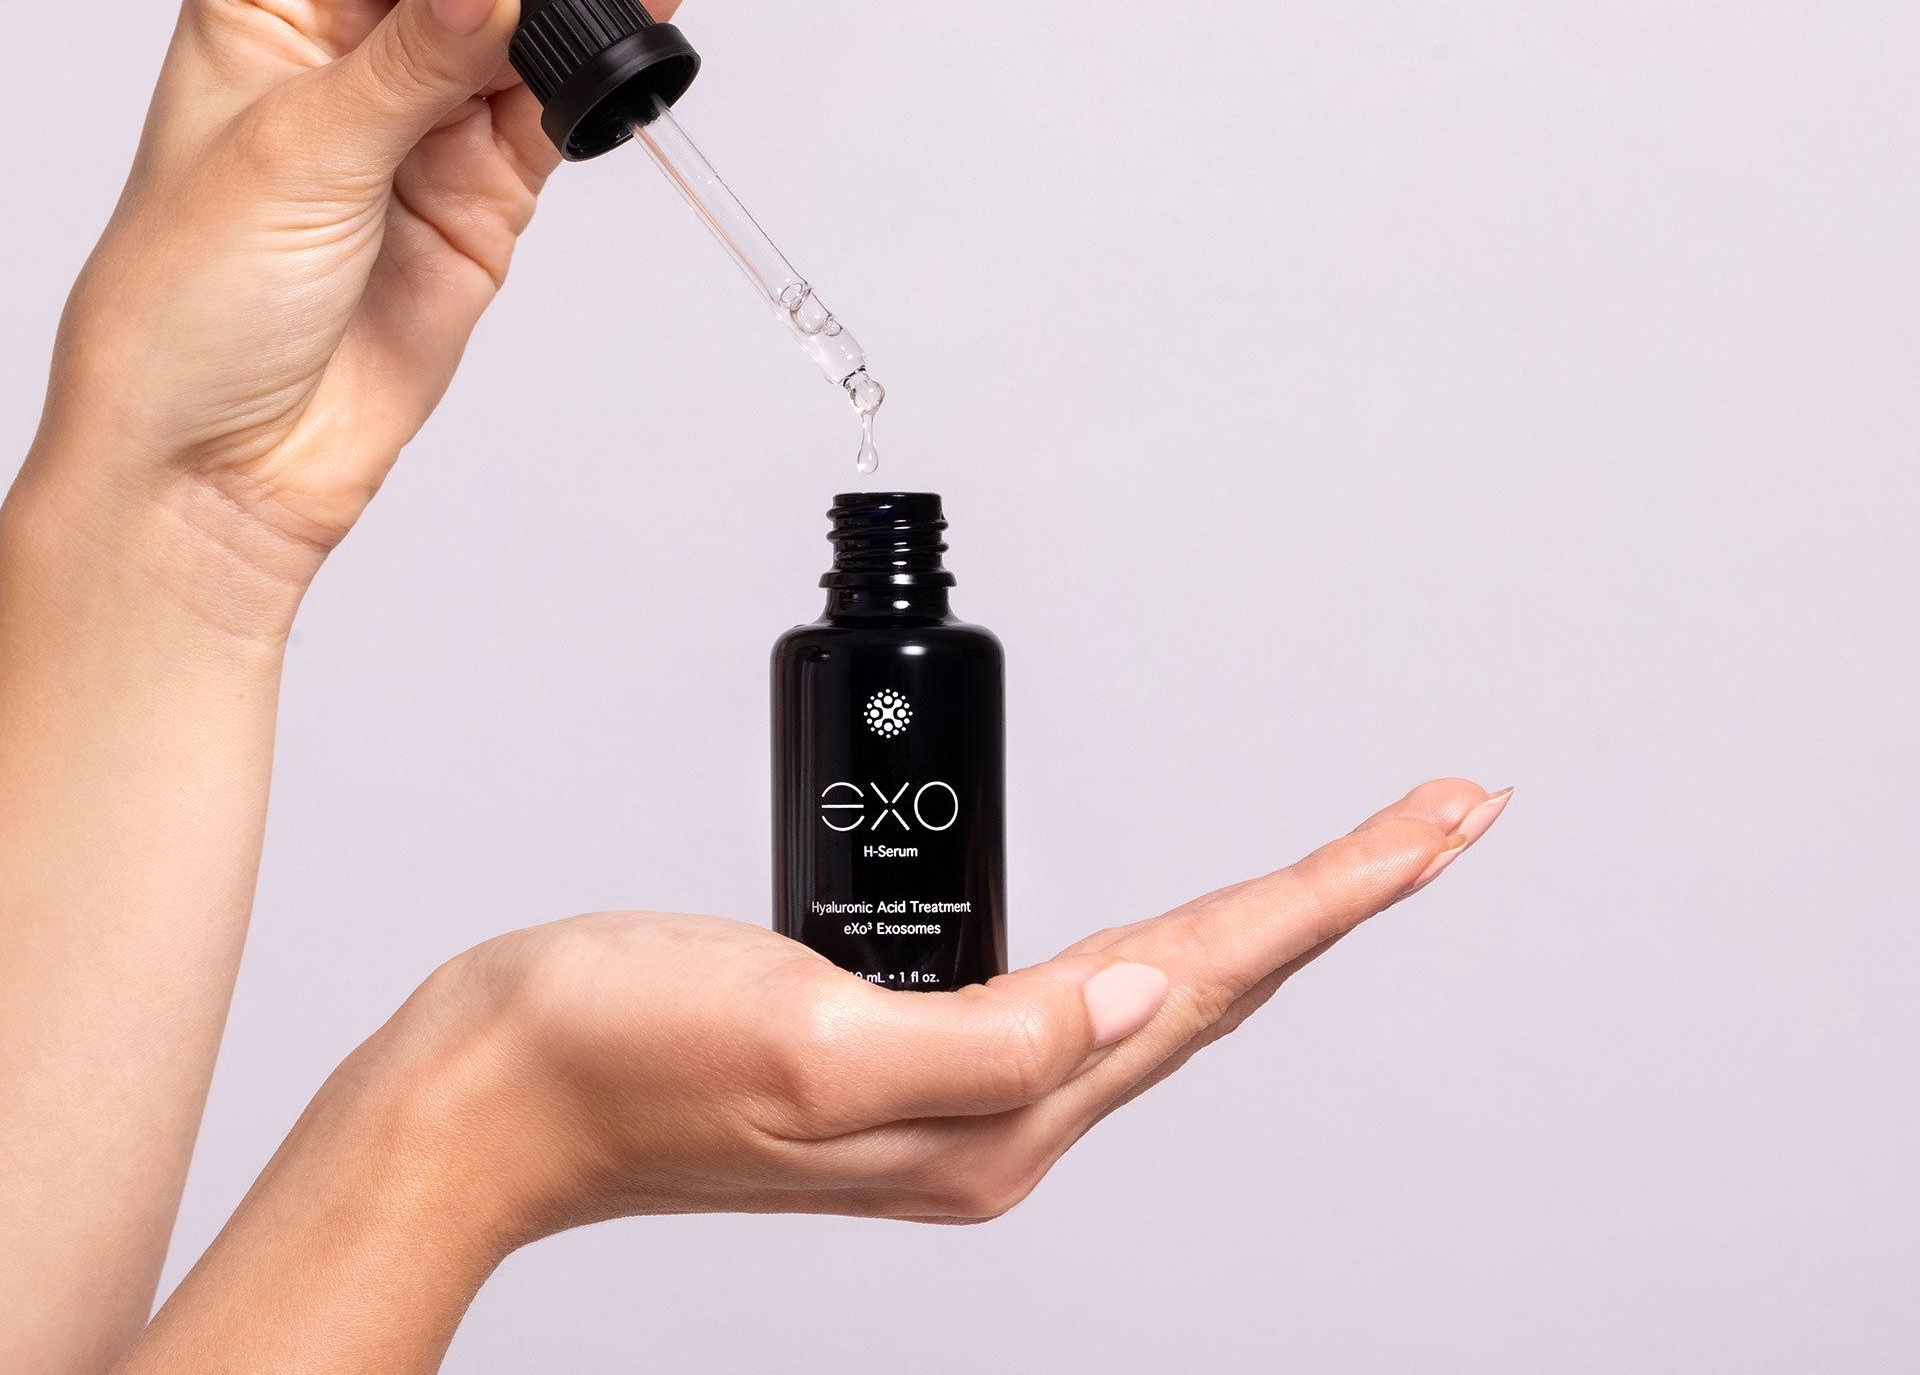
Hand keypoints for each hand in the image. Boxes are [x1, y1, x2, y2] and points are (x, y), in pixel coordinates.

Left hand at [37, 0, 725, 593]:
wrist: (220, 462)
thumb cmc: (192, 304)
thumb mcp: (295, 157)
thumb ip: (414, 61)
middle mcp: (354, 35)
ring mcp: (429, 111)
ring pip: (539, 22)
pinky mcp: (485, 182)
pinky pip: (561, 103)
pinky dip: (613, 60)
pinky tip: (660, 3)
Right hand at [127, 779, 1510, 1374]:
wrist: (495, 1092)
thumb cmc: (615, 1058)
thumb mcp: (798, 1037)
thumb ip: (981, 1039)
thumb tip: (1135, 999)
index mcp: (990, 1111)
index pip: (1206, 976)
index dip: (1333, 890)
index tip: (1436, 821)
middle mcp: (992, 1110)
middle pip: (1210, 985)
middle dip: (1333, 899)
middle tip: (1436, 822)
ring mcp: (951, 1084)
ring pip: (1155, 988)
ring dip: (1259, 924)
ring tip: (1349, 864)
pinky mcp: (901, 1041)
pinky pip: (1069, 981)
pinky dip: (1153, 937)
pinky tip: (1166, 926)